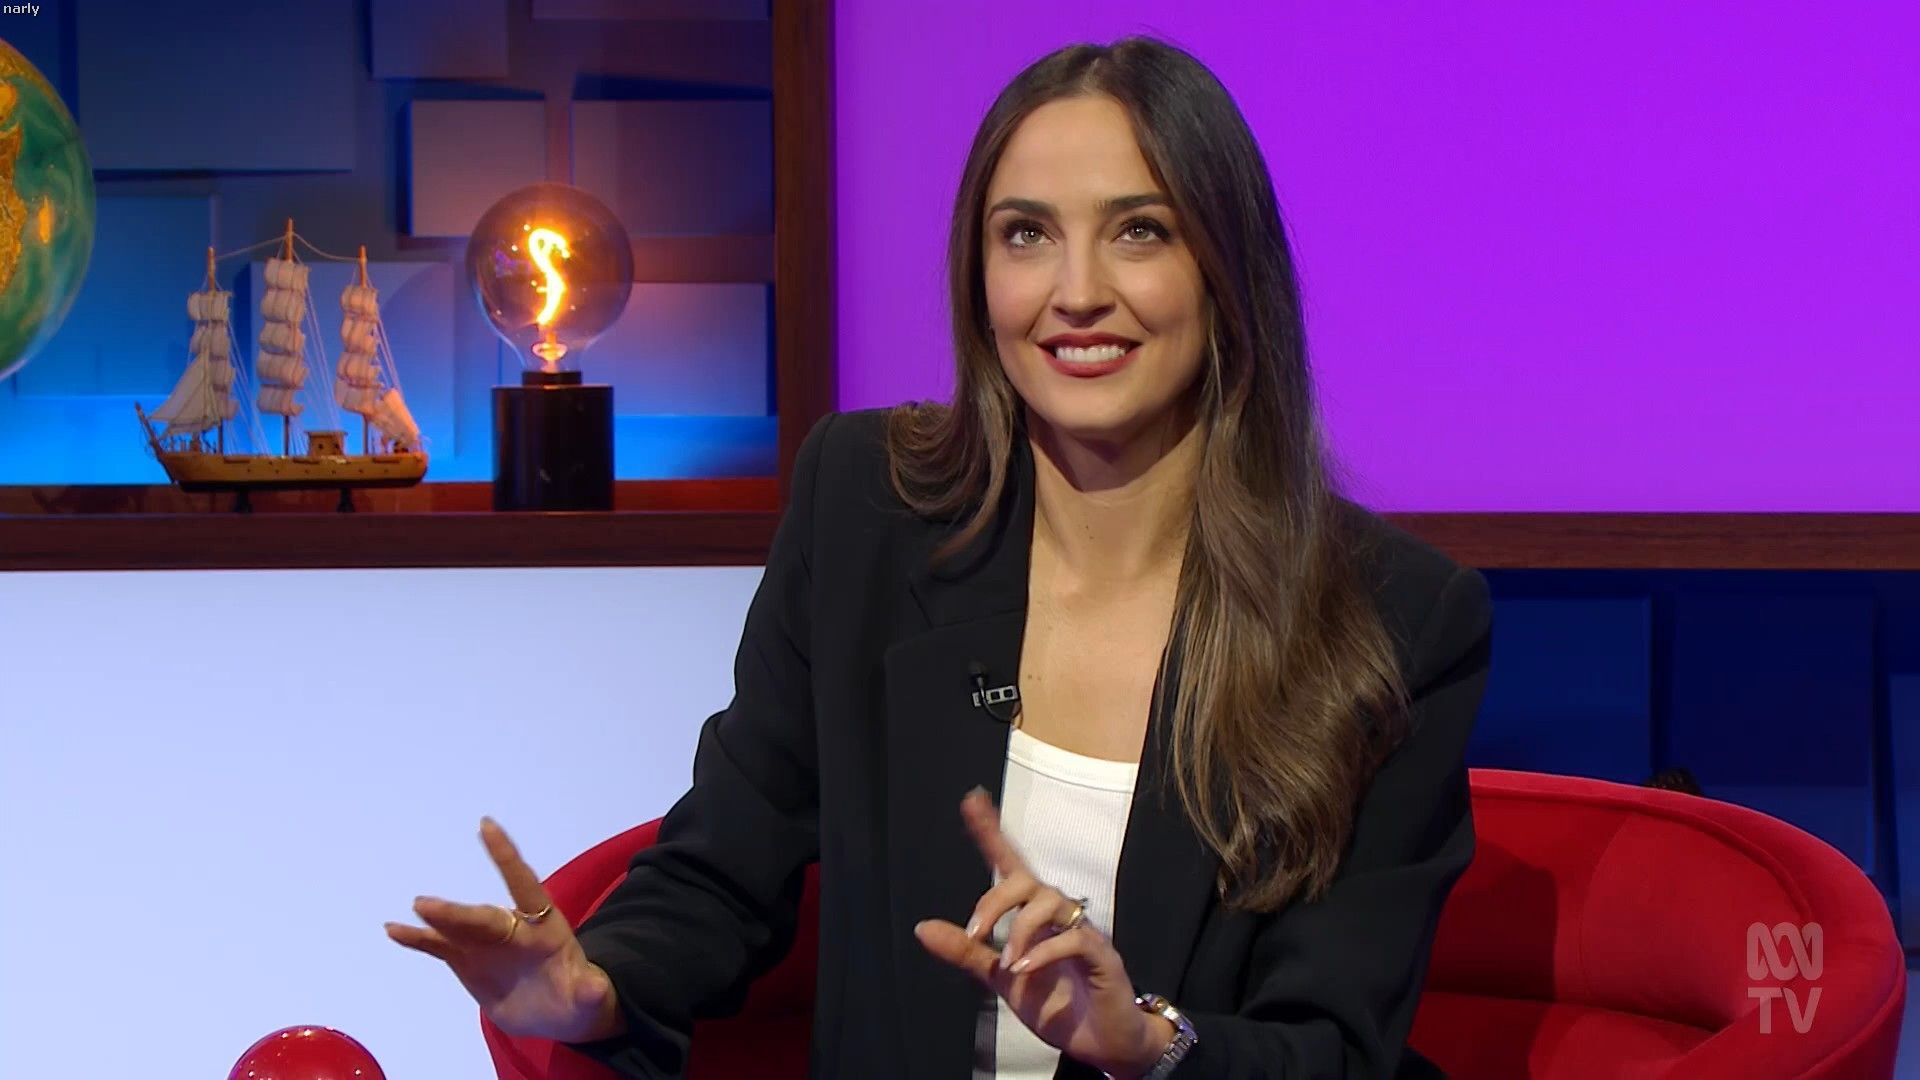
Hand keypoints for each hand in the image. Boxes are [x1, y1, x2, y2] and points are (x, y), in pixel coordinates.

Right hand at [385, 818, 623, 1043]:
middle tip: (425, 904)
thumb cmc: (578, 1000)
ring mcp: (487, 943)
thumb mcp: (590, 999)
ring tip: (413, 909)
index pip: (524, 885)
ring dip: (437, 919)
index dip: (507, 857)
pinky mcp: (468, 960)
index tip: (487, 826)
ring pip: (458, 928)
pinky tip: (394, 930)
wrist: (556, 1014)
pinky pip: (439, 946)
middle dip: (457, 912)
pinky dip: (418, 938)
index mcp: (545, 927)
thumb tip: (596, 991)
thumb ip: (590, 992)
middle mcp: (512, 927)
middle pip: (483, 916)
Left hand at [913, 789, 1172, 1078]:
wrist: (1099, 1043)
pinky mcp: (1102, 955)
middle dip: (995, 900)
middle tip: (975, 932)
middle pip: (1027, 880)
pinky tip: (1024, 970)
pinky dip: (1045, 951)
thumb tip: (921, 927)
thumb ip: (967, 952)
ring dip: (1021, 930)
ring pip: (1051, 901)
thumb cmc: (1055, 1004)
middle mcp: (1058, 915)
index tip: (971, 799)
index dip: (990, 832)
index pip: (1009, 865)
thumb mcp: (1001, 978)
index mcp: (1032, 917)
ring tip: (1008, 964)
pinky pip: (1075, 936)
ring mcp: (1083, 932)